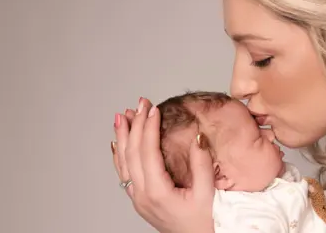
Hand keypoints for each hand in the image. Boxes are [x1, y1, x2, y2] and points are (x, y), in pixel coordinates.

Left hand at [111, 97, 214, 232]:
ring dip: (122, 137)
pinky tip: (117, 144)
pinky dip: (119, 155)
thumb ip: (202, 164)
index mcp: (157, 192)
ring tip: (122, 116)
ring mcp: (138, 198)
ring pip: (123, 162)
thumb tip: (197, 137)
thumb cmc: (204, 224)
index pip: (148, 152)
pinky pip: (124, 173)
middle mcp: (142, 195)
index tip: (153, 109)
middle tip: (139, 104)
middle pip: (132, 153)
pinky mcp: (140, 200)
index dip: (149, 128)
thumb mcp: (208, 194)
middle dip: (135, 125)